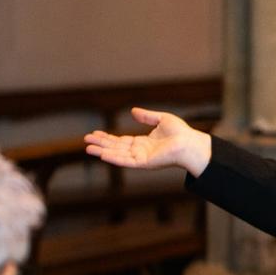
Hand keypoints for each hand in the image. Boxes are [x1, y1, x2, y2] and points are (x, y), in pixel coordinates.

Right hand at [83, 107, 211, 176]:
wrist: (190, 142)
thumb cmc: (180, 133)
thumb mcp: (161, 119)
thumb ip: (147, 116)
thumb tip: (132, 111)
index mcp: (143, 143)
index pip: (121, 141)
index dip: (107, 137)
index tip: (94, 134)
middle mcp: (140, 151)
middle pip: (116, 147)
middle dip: (100, 144)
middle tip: (85, 140)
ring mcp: (141, 158)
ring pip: (118, 154)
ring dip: (102, 151)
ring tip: (88, 148)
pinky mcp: (144, 163)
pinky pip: (126, 161)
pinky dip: (114, 158)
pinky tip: (102, 154)